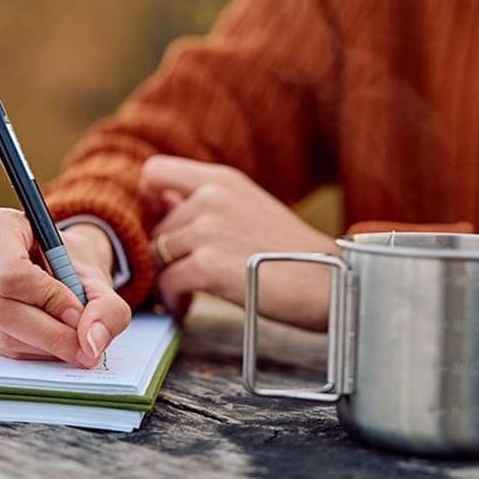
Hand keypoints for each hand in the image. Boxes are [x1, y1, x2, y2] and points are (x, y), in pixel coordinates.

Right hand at [0, 208, 132, 366]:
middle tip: (83, 344)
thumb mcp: (98, 277)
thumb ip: (107, 307)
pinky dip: (29, 354)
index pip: (10, 271)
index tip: (77, 311)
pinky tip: (49, 344)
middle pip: (0, 307)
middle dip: (49, 333)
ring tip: (71, 342)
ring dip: (42, 347)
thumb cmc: (71, 266)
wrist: (59, 268)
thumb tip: (92, 341)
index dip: (47, 298)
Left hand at [140, 155, 335, 330]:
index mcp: (221, 180)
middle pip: (156, 226)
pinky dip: (172, 299)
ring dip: (167, 279)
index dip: (148, 198)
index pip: (155, 172)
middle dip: (166, 254)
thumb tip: (160, 201)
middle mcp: (211, 198)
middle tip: (183, 275)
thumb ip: (204, 203)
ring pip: (159, 256)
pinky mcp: (208, 264)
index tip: (158, 221)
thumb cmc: (293, 251)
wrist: (331, 280)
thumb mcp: (248, 208)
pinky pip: (169, 282)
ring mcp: (208, 230)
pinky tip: (185, 306)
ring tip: (186, 294)